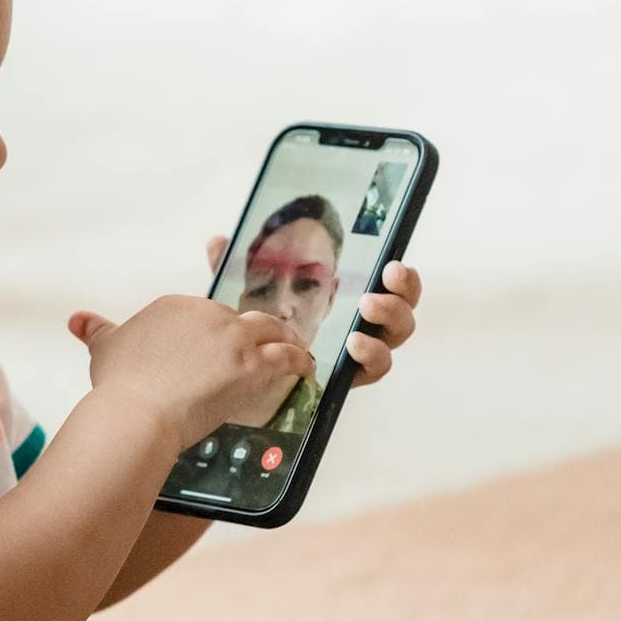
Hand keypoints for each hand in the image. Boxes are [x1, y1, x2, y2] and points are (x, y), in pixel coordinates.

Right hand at [68, 297, 313, 452]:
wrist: (135, 414)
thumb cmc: (119, 386)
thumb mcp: (105, 350)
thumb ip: (96, 331)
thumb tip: (77, 320)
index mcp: (175, 306)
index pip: (206, 313)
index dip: (218, 330)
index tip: (223, 344)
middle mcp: (207, 313)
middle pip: (241, 318)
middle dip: (255, 332)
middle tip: (266, 345)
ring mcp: (232, 338)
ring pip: (271, 330)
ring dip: (287, 339)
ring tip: (295, 350)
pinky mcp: (252, 366)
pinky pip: (287, 357)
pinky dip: (300, 362)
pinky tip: (306, 370)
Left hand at [205, 236, 420, 387]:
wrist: (248, 376)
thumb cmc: (262, 327)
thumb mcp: (251, 293)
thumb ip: (240, 269)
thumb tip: (218, 242)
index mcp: (351, 298)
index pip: (390, 285)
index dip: (401, 276)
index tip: (393, 263)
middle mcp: (363, 325)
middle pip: (402, 311)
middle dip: (400, 296)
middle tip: (378, 287)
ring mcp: (359, 354)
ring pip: (394, 341)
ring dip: (387, 322)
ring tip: (363, 313)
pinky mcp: (350, 378)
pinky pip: (373, 370)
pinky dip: (370, 356)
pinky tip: (354, 346)